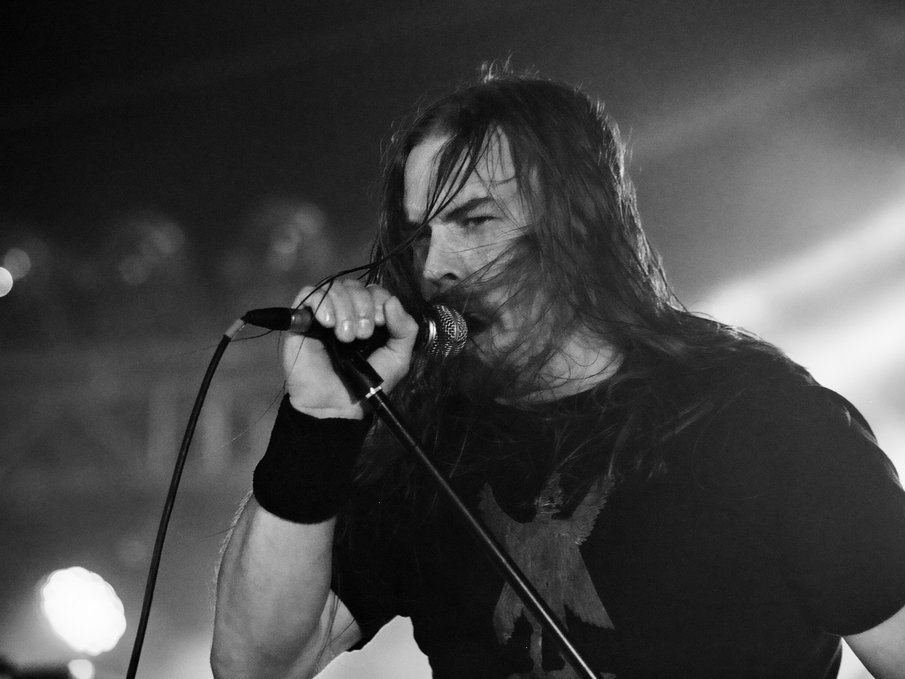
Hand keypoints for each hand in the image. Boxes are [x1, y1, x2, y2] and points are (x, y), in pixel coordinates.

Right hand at [282, 279, 418, 418]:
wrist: (336, 406)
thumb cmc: (367, 384)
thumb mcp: (398, 358)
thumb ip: (405, 329)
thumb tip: (392, 300)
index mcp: (368, 317)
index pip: (374, 290)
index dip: (378, 300)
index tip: (379, 324)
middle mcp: (346, 311)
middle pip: (354, 285)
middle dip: (362, 306)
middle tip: (362, 335)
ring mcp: (322, 314)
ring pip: (334, 287)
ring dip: (344, 308)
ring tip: (345, 338)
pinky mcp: (300, 320)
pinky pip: (308, 293)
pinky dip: (321, 303)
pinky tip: (327, 323)